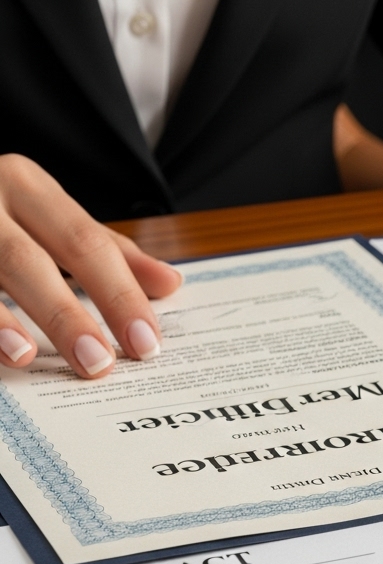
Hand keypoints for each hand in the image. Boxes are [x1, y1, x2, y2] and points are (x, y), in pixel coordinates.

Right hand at [0, 154, 182, 378]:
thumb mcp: (49, 215)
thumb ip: (107, 250)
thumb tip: (170, 283)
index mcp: (28, 186)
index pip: (87, 243)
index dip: (119, 293)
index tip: (147, 341)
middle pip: (31, 259)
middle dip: (68, 315)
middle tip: (100, 364)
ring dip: (1, 320)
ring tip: (27, 357)